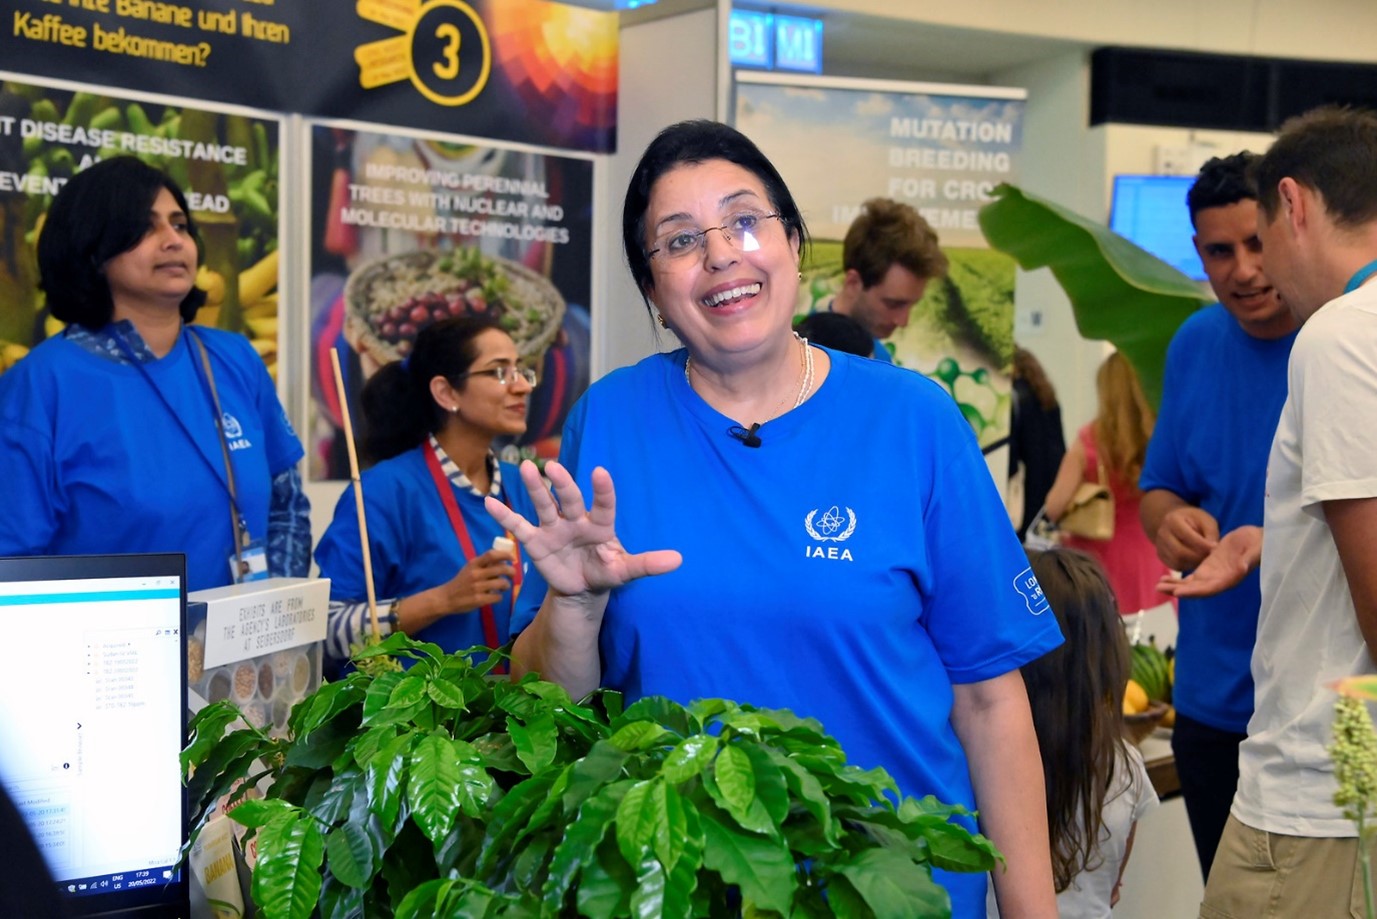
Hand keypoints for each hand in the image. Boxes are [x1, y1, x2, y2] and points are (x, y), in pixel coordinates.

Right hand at [438, 548, 515, 612]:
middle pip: (501, 568)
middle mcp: (476, 574)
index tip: (512, 558)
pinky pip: (498, 597)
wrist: (446, 598)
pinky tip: (496, 596)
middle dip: (511, 571)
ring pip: (502, 583)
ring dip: (506, 585)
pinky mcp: (479, 600)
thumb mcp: (470, 569)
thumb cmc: (461, 582)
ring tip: (504, 587)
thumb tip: (503, 560)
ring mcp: (477, 587)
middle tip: (512, 574)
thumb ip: (484, 565)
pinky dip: (499, 597)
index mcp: (473, 564)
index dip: (505, 555)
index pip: (492, 555)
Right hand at [485, 460, 681, 599]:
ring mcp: (554, 528)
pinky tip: (489, 501)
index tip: (600, 472)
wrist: (583, 588)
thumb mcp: (626, 571)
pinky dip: (505, 515)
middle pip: (569, 499)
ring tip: (525, 468)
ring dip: (534, 488)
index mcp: (601, 524)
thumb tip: (679, 560)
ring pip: (543, 505)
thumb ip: (648, 563)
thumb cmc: (606, 571)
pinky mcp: (536, 541)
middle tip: (553, 467)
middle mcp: (576, 519)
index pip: (603, 504)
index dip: (603, 490)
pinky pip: (519, 527)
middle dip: (562, 484)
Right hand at [1152, 506, 1219, 570]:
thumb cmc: (1194, 520)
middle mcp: (1162, 534)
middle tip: (1211, 557)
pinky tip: (1196, 560)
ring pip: (1177, 561)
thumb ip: (1211, 534)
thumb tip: (1213, 550)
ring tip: (1204, 558)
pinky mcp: (1162, 556)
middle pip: (1179, 552)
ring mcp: (1160, 546)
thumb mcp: (1206, 521)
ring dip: (1194, 563)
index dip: (1202, 545)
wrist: (1175, 522)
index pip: (1187, 536)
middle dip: (1198, 557)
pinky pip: (1175, 566)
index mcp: (1172, 520)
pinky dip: (1188, 565)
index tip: (1215, 548)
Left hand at [1157, 525, 1261, 597]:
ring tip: (1158, 585)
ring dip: (1175, 586)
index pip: (1211, 588)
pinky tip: (1164, 578)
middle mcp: (1221, 580)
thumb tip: (1242, 568)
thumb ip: (1249, 559)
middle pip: (1197, 589)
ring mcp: (1213, 575)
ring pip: (1191, 585)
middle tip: (1159, 588)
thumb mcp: (1256, 548)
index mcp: (1231, 577)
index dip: (1195, 591)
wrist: (1258, 538)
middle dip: (1179, 590)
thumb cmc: (1260, 543)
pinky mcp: (1209, 567)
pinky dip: (1178, 579)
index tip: (1179, 592)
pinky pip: (1192, 577)